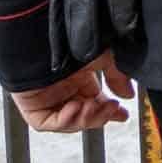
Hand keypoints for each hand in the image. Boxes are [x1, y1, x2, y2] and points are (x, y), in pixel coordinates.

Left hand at [11, 53, 132, 132]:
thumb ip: (117, 77)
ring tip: (92, 106)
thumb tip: (128, 93)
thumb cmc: (73, 42)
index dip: (109, 111)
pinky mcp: (32, 106)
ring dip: (84, 118)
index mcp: (80, 79)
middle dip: (100, 115)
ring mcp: (48, 99)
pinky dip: (64, 120)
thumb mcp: (104, 57)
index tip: (122, 114)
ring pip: (68, 121)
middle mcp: (64, 90)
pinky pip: (48, 122)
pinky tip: (75, 108)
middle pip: (85, 115)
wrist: (48, 40)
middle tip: (111, 109)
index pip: (96, 102)